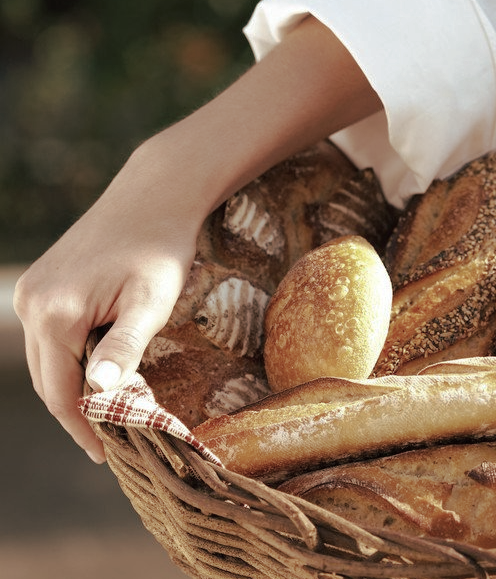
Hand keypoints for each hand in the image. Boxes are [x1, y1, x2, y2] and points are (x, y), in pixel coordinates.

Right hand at [14, 146, 202, 462]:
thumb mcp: (151, 303)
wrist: (154, 197)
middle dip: (76, 414)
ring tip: (107, 415)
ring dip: (72, 388)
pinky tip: (99, 373)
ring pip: (47, 360)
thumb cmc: (161, 250)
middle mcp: (31, 304)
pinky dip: (70, 360)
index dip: (84, 428)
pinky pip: (50, 337)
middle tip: (111, 443)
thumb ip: (125, 347)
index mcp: (54, 314)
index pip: (61, 392)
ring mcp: (32, 292)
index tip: (108, 456)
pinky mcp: (41, 283)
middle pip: (48, 380)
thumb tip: (98, 391)